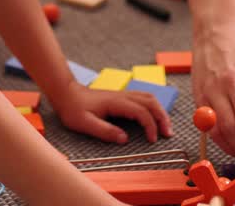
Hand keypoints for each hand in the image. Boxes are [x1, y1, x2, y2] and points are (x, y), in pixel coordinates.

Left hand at [51, 81, 171, 144]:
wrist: (66, 93)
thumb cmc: (73, 108)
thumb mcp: (85, 123)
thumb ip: (105, 131)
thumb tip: (125, 139)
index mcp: (116, 102)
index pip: (141, 112)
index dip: (150, 126)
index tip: (152, 140)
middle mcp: (122, 96)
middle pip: (151, 102)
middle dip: (162, 117)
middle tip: (168, 133)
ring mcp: (123, 95)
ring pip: (149, 98)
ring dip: (160, 111)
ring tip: (165, 126)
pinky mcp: (121, 97)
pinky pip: (143, 98)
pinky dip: (153, 107)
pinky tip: (154, 116)